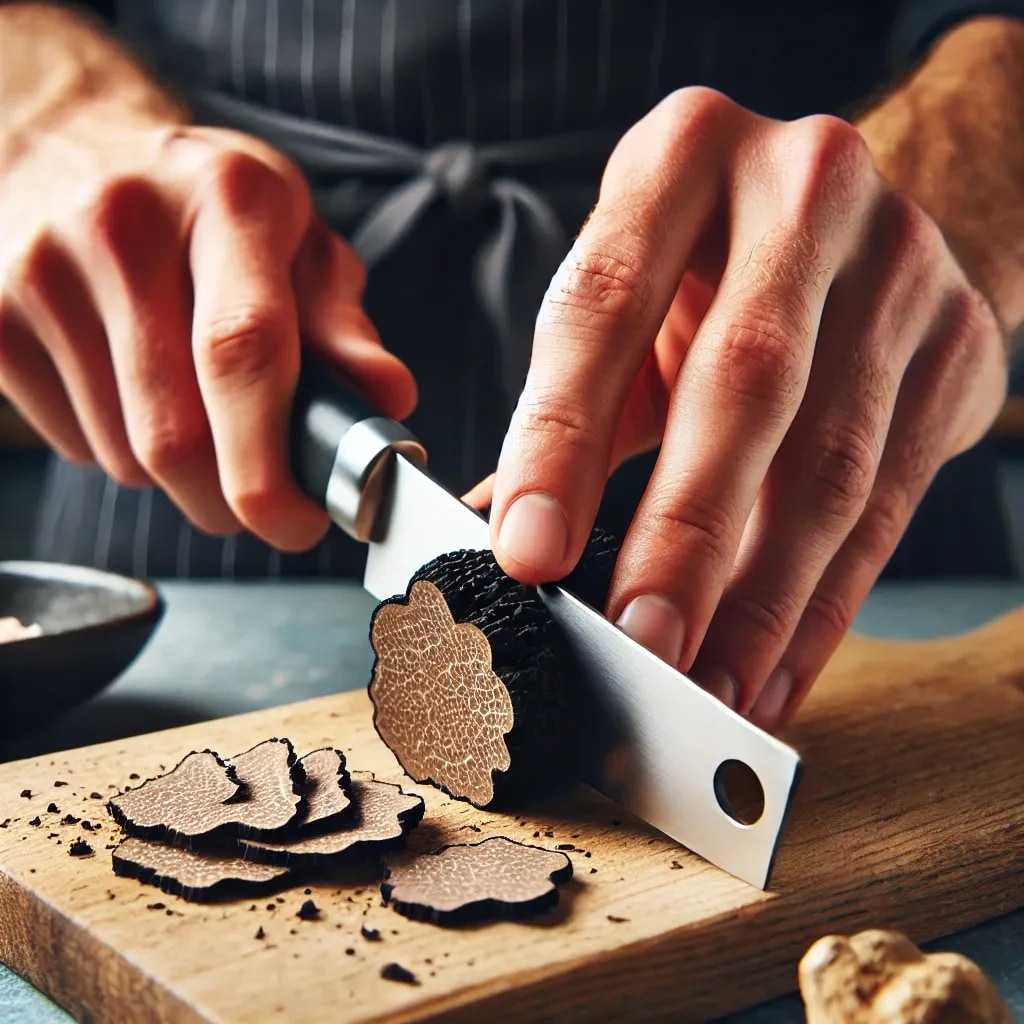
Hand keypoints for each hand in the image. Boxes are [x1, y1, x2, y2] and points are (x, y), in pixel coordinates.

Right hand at [0, 108, 415, 549]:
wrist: (73, 147)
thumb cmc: (213, 212)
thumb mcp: (297, 242)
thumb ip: (343, 326)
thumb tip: (388, 400)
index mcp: (229, 199)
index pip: (243, 351)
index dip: (268, 463)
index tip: (298, 523)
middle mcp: (123, 224)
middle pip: (175, 435)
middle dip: (230, 501)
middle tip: (266, 502)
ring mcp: (41, 268)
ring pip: (127, 458)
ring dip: (178, 474)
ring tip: (195, 408)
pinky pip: (75, 448)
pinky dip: (120, 452)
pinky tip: (133, 391)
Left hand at [488, 87, 1008, 730]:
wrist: (865, 218)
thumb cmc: (712, 261)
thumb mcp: (634, 286)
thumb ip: (573, 399)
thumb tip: (498, 527)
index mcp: (685, 156)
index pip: (607, 304)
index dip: (562, 437)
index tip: (527, 551)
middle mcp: (804, 189)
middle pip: (745, 382)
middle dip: (684, 533)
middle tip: (638, 643)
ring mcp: (901, 265)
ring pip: (830, 461)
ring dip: (762, 596)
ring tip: (705, 683)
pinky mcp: (960, 347)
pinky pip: (889, 502)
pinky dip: (825, 604)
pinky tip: (773, 668)